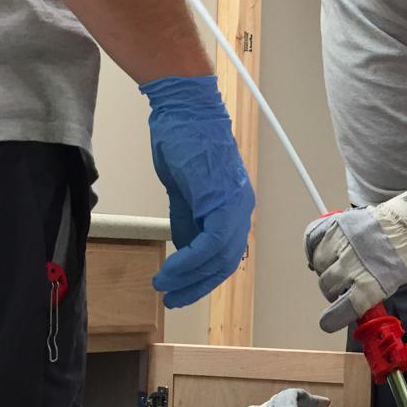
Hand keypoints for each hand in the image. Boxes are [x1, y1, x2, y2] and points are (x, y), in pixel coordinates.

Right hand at [140, 74, 254, 307]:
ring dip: (189, 278)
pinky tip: (170, 270)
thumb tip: (185, 248)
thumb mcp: (185, 190)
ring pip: (219, 257)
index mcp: (234, 204)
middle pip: (225, 261)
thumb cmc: (183, 140)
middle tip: (172, 297)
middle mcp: (241, 207)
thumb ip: (188, 220)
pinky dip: (188, 262)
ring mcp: (234, 204)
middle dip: (197, 284)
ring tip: (165, 286)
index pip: (225, 253)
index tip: (180, 288)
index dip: (203, 276)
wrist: (183, 108)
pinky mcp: (221, 200)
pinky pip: (209, 244)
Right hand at [304, 176, 406, 332]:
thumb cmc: (404, 258)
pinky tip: (320, 251)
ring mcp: (342, 243)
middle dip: (333, 289)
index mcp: (369, 285)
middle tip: (343, 284)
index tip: (328, 323)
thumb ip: (366, 296)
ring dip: (325, 268)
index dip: (332, 320)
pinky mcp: (337, 224)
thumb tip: (345, 304)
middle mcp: (351, 265)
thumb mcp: (389, 284)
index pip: (341, 310)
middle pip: (327, 287)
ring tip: (338, 264)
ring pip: (319, 264)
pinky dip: (312, 247)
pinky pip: (312, 238)